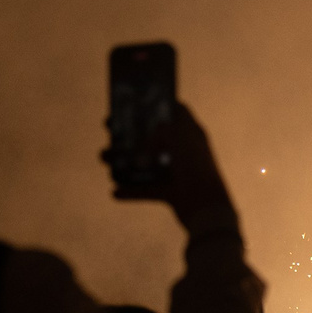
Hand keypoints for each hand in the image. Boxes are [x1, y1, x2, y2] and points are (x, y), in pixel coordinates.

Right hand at [110, 103, 238, 233]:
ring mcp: (178, 172)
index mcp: (191, 133)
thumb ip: (162, 128)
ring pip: (146, 164)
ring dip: (123, 162)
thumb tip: (145, 139)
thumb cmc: (196, 168)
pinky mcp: (172, 193)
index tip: (134, 103)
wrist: (208, 209)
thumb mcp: (178, 137)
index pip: (175, 112)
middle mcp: (184, 150)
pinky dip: (132, 191)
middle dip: (130, 134)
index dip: (156, 105)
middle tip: (109, 128)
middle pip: (154, 137)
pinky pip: (147, 190)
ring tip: (103, 158)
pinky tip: (115, 192)